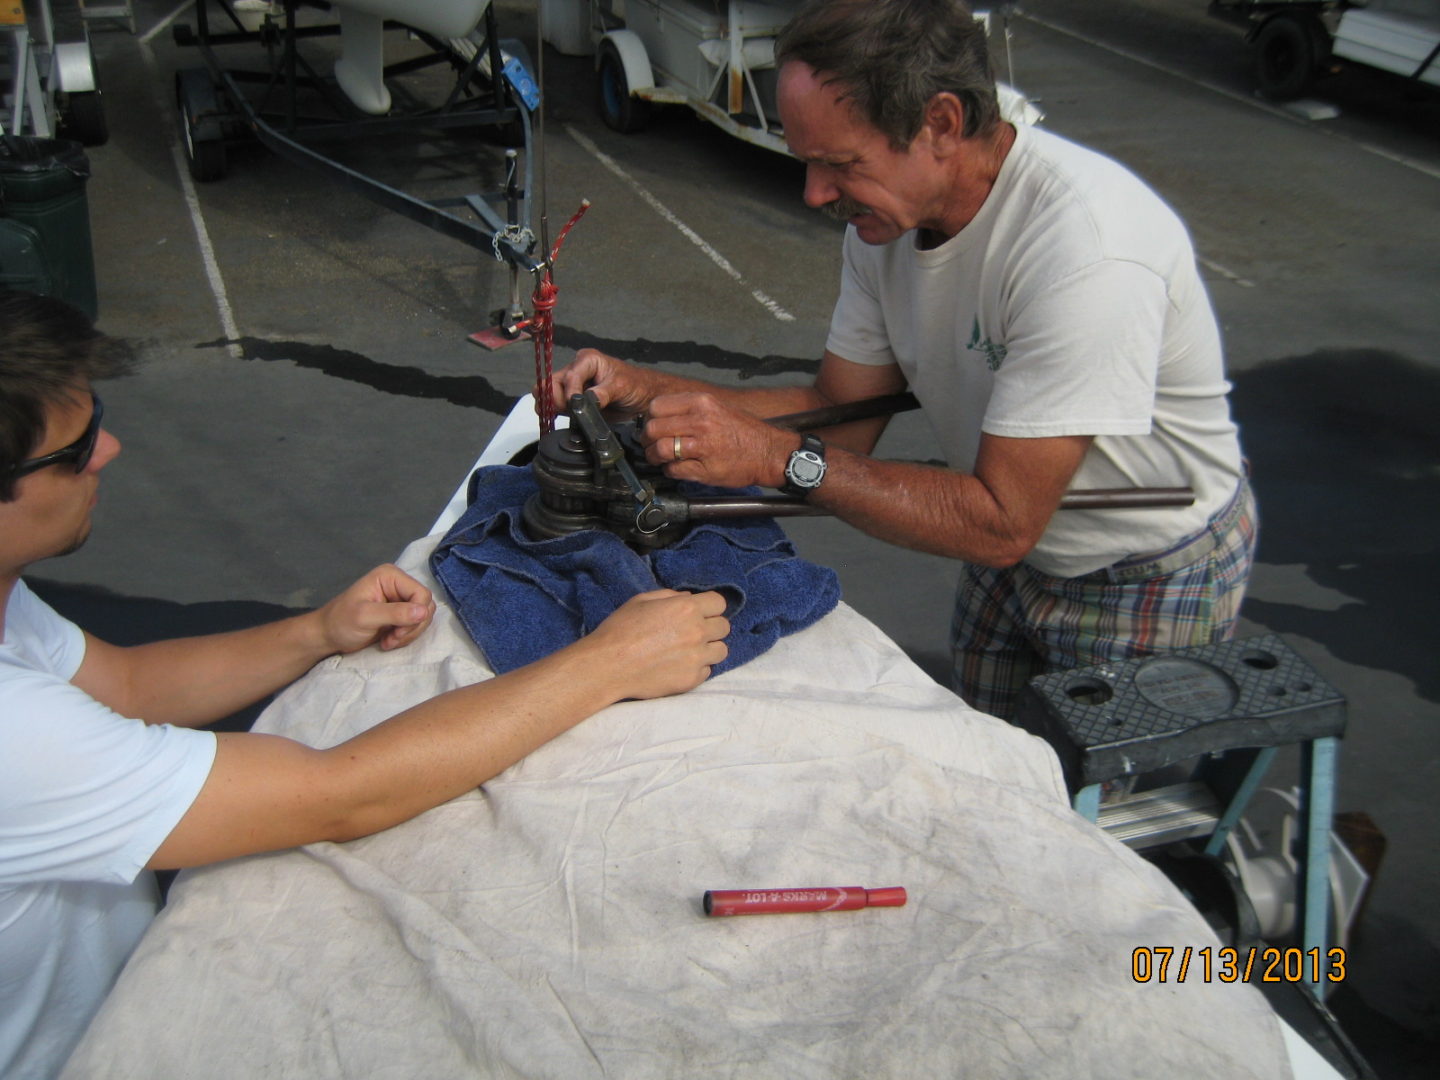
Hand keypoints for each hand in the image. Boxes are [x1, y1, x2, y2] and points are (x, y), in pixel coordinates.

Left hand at [314, 564, 436, 655]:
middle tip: (392, 638)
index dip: (416, 615)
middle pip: (426, 606)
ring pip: (423, 617)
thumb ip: (395, 613)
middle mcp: (399, 584)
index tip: (397, 632)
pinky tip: (389, 641)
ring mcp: (400, 599)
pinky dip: (406, 636)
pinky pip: (416, 625)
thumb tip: (424, 611)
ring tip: (389, 641)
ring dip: (409, 634)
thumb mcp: (365, 617)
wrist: (328, 636)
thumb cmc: (341, 622)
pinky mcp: (400, 613)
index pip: (422, 594)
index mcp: (391, 576)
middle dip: (412, 627)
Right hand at [540, 348, 658, 417]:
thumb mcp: (621, 387)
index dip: (569, 392)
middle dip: (557, 399)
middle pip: (554, 383)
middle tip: (568, 411)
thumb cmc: (635, 385)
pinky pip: (557, 405)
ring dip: (554, 406)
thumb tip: (586, 402)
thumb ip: (603, 393)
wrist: (643, 397)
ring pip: (551, 394)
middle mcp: (576, 369)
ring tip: (567, 415)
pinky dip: (557, 412)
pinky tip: (564, 417)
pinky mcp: (572, 399)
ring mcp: (573, 385)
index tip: (574, 406)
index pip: (570, 376)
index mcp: (587, 360)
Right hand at [584, 589, 729, 698]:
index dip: (710, 607)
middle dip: (711, 627)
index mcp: (687, 608)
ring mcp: (697, 657)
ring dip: (708, 649)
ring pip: (721, 651)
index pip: (719, 603)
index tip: (700, 613)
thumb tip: (689, 598)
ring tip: (689, 651)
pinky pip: (707, 671)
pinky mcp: (692, 679)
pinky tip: (678, 666)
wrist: (608, 666)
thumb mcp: (642, 601)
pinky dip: (696, 668)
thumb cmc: (620, 629)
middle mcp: (697, 631)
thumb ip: (670, 596)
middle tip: (692, 633)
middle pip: (724, 627)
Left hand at [641, 392, 799, 488]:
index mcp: (701, 403)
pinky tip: (678, 468)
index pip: (657, 406)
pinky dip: (670, 471)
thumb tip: (660, 416)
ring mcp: (702, 446)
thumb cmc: (743, 432)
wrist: (769, 453)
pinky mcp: (704, 469)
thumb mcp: (717, 407)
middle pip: (653, 429)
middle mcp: (700, 422)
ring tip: (661, 459)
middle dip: (647, 439)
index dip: (650, 418)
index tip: (653, 425)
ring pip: (659, 450)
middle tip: (651, 445)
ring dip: (655, 457)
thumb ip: (689, 409)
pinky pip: (673, 470)